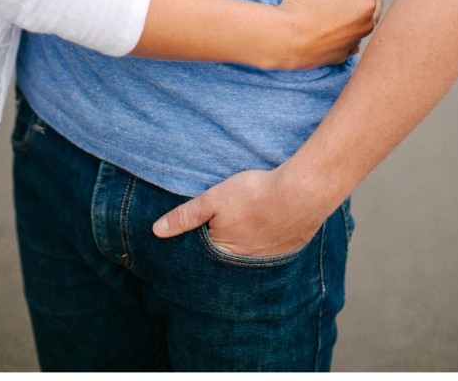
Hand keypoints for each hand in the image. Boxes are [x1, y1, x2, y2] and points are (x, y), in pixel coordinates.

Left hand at [153, 165, 326, 257]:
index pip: (205, 261)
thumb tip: (157, 230)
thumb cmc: (255, 194)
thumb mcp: (214, 199)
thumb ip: (186, 216)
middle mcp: (247, 264)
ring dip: (246, 248)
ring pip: (251, 257)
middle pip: (228, 261)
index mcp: (225, 253)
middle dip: (223, 252)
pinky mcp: (289, 250)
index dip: (199, 252)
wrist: (301, 192)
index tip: (196, 245)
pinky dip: (267, 244)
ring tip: (243, 233)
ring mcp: (271, 259)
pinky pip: (272, 252)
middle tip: (221, 237)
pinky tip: (266, 228)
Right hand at [275, 0, 382, 69]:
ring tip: (344, 0)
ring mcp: (355, 41)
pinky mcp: (342, 54)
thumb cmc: (303, 5)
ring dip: (358, 8)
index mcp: (366, 1)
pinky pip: (352, 39)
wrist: (285, 40)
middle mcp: (366, 24)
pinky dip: (349, 29)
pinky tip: (337, 24)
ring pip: (365, 20)